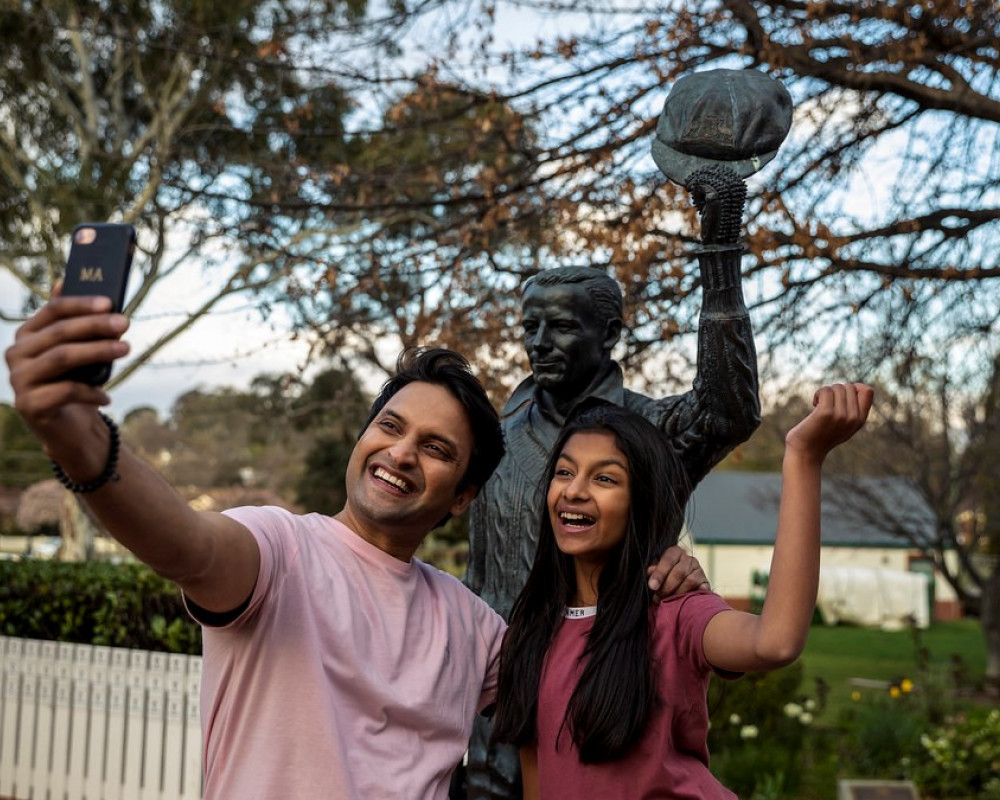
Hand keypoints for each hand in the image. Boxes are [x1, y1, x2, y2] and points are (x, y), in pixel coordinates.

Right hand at [5, 290, 129, 437]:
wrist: (71, 428)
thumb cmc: (77, 383)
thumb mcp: (80, 351)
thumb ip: (77, 323)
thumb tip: (67, 281)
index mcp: (28, 335)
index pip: (53, 310)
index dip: (81, 304)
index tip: (110, 302)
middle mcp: (16, 354)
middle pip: (59, 333)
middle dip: (95, 326)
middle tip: (124, 324)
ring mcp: (19, 380)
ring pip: (61, 358)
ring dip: (97, 351)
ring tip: (126, 349)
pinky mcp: (28, 405)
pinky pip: (65, 391)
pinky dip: (91, 392)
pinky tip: (107, 397)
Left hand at [647, 545, 709, 600]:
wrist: (681, 587)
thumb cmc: (664, 578)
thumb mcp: (657, 572)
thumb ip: (654, 571)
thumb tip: (650, 571)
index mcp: (675, 552)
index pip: (668, 559)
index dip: (659, 574)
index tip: (652, 586)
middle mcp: (689, 559)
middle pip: (679, 572)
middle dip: (666, 587)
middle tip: (657, 598)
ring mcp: (700, 571)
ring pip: (690, 581)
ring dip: (677, 593)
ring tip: (667, 601)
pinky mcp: (706, 583)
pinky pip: (700, 590)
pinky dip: (690, 596)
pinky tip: (681, 602)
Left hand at [785, 383, 873, 461]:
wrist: (806, 451)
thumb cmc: (822, 435)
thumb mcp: (844, 424)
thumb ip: (854, 410)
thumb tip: (858, 387)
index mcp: (860, 420)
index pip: (868, 390)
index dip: (854, 387)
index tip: (841, 397)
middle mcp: (853, 418)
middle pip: (849, 386)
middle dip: (836, 390)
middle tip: (827, 403)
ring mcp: (840, 416)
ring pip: (837, 387)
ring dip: (825, 392)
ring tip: (820, 404)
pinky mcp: (826, 413)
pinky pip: (825, 390)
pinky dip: (818, 393)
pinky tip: (814, 403)